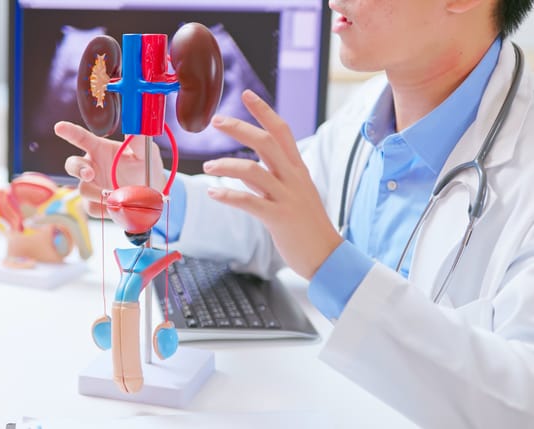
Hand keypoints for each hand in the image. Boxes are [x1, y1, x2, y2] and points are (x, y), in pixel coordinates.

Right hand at [54, 121, 166, 216]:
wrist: (151, 193)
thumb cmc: (145, 167)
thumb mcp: (145, 153)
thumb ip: (138, 141)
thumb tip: (135, 126)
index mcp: (100, 149)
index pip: (81, 138)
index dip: (69, 132)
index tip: (59, 127)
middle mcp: (92, 166)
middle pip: (72, 165)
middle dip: (78, 169)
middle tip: (90, 174)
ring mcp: (91, 186)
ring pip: (83, 189)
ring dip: (97, 194)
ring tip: (115, 195)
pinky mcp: (94, 203)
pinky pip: (91, 207)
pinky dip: (103, 209)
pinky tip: (116, 206)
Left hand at [204, 90, 342, 278]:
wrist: (327, 255)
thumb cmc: (306, 225)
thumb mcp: (290, 194)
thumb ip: (267, 179)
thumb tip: (243, 169)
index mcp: (297, 169)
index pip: (282, 131)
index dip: (264, 111)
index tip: (248, 94)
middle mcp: (293, 178)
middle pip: (265, 142)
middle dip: (239, 128)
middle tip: (216, 120)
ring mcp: (287, 197)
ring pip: (253, 171)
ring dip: (226, 165)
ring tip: (208, 166)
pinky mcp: (278, 218)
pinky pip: (249, 202)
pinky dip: (228, 196)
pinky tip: (213, 193)